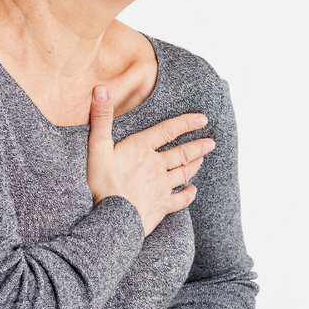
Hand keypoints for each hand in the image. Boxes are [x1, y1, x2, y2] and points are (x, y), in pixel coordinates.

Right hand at [86, 84, 214, 237]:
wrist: (113, 219)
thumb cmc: (103, 183)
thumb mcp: (97, 147)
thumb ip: (101, 118)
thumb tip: (102, 89)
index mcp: (141, 149)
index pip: (167, 131)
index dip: (186, 123)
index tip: (202, 119)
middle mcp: (156, 166)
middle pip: (181, 153)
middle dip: (198, 146)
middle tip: (211, 142)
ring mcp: (162, 187)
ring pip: (183, 173)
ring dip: (194, 165)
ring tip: (203, 158)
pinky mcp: (162, 206)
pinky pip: (181, 199)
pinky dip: (189, 194)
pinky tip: (193, 191)